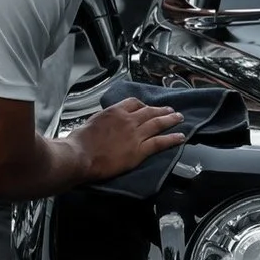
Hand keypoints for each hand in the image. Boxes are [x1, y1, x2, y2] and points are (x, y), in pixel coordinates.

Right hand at [67, 97, 185, 182]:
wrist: (79, 156)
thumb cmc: (79, 142)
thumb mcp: (90, 122)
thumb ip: (103, 120)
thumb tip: (106, 122)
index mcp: (114, 112)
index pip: (134, 103)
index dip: (143, 105)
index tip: (148, 107)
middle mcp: (128, 120)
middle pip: (149, 112)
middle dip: (161, 110)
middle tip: (170, 110)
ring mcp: (135, 135)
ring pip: (157, 124)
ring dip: (170, 120)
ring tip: (179, 118)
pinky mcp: (139, 150)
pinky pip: (160, 142)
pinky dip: (172, 139)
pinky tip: (180, 137)